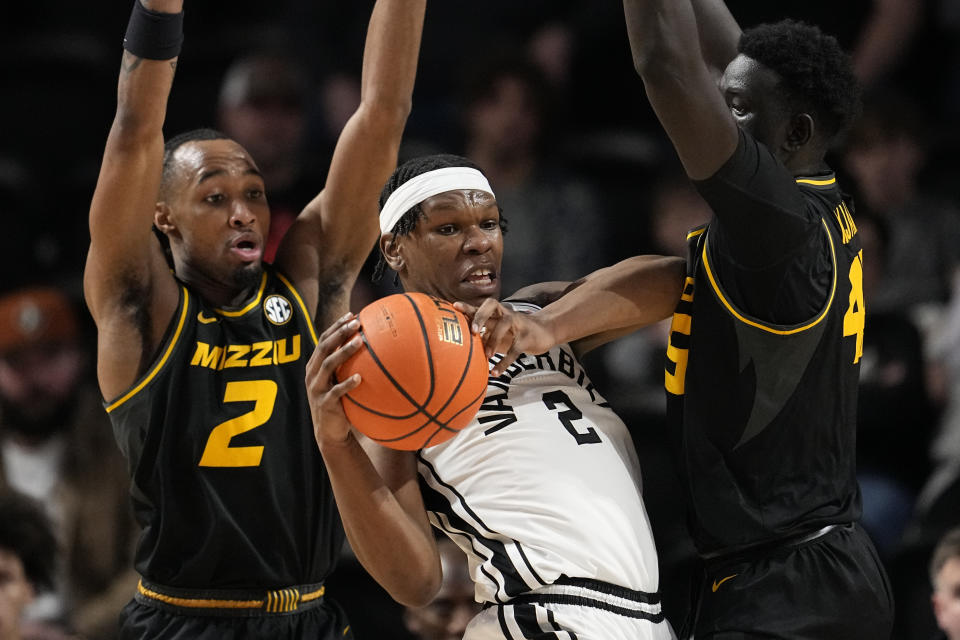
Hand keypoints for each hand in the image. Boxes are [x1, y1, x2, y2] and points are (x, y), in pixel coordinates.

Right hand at [305, 312, 363, 449]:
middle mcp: (312, 374)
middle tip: (357, 322)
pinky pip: (336, 392)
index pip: (324, 339)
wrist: (330, 432)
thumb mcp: (340, 381)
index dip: (336, 326)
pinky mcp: (324, 404)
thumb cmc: (340, 402)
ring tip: (359, 342)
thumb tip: (375, 348)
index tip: (353, 314)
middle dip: (340, 332)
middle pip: (324, 347)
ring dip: (344, 352)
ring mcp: (316, 388)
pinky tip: (360, 378)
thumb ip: (349, 366)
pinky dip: (347, 384)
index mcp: (315, 365)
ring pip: (327, 365)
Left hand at [454, 299, 556, 375]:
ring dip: (493, 340)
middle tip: (473, 331)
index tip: (455, 306)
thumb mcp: (498, 332)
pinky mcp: (527, 338)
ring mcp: (517, 324)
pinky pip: (515, 349)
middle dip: (480, 316)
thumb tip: (459, 350)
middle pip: (491, 306)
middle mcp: (505, 314)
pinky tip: (495, 372)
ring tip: (486, 356)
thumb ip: (482, 336)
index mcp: (496, 314)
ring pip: (504, 324)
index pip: (480, 306)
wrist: (545, 331)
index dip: (468, 306)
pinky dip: (504, 362)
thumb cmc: (515, 332)